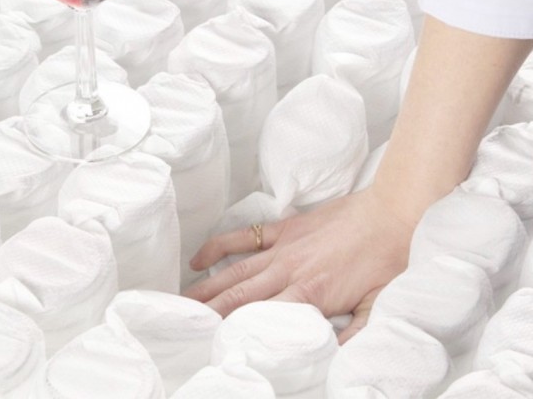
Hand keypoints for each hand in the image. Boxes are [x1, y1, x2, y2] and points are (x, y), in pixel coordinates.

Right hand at [184, 187, 413, 342]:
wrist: (394, 212)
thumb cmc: (389, 259)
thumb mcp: (377, 307)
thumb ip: (352, 336)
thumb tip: (331, 363)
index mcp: (310, 294)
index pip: (262, 319)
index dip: (234, 333)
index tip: (211, 346)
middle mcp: (289, 270)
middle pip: (239, 296)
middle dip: (209, 313)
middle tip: (182, 326)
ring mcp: (284, 247)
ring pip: (236, 270)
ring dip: (208, 286)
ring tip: (183, 300)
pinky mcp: (287, 228)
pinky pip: (246, 237)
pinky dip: (221, 245)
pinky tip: (200, 258)